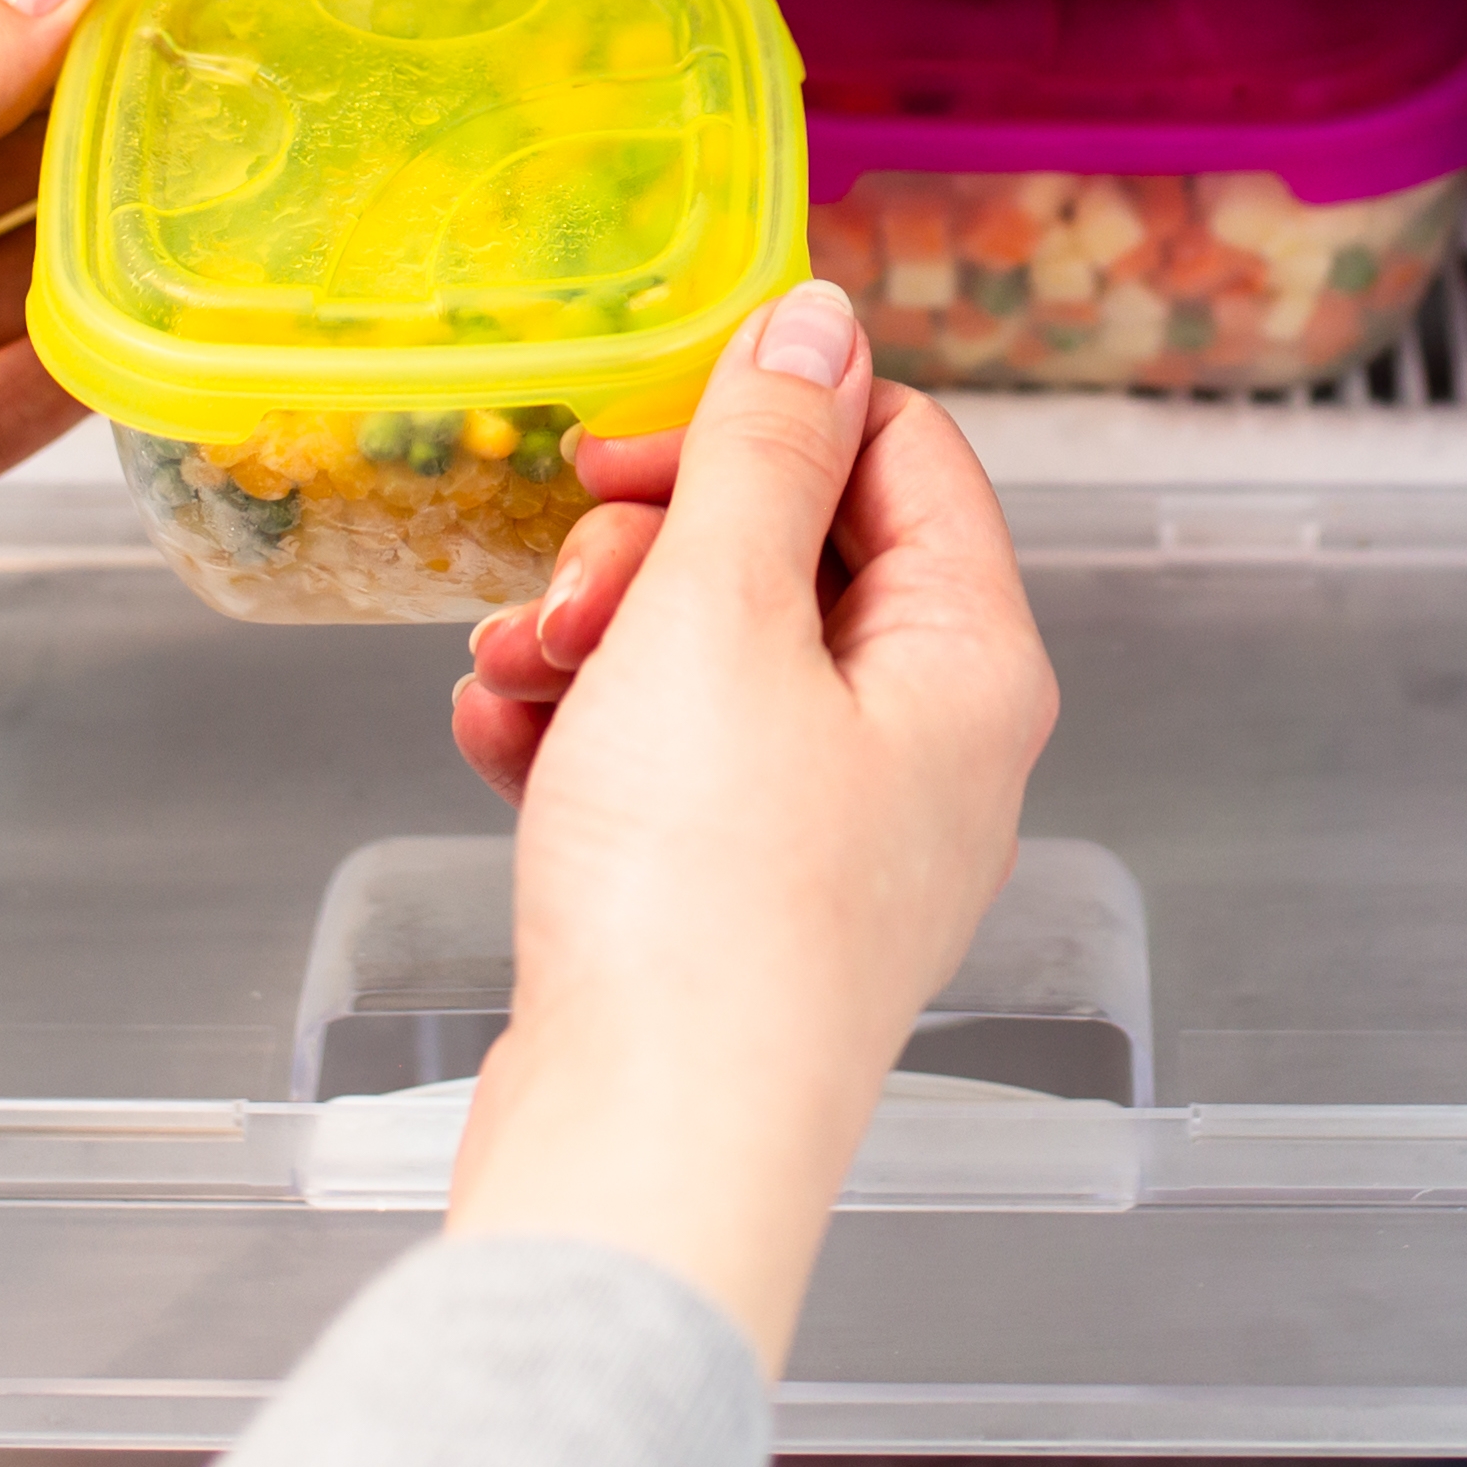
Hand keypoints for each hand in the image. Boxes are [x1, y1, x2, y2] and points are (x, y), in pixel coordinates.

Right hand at [434, 278, 1058, 1368]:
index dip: (757, 425)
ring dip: (591, 640)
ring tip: (509, 678)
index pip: (899, 451)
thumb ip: (763, 455)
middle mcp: (928, 743)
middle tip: (566, 598)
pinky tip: (495, 746)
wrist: (646, 1147)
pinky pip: (661, 766)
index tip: (624, 455)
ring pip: (710, 659)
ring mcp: (837, 833)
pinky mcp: (741, 905)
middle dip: (648, 550)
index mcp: (970, 660)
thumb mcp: (720, 617)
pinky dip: (576, 738)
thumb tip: (821, 320)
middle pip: (794, 554)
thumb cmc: (705, 893)